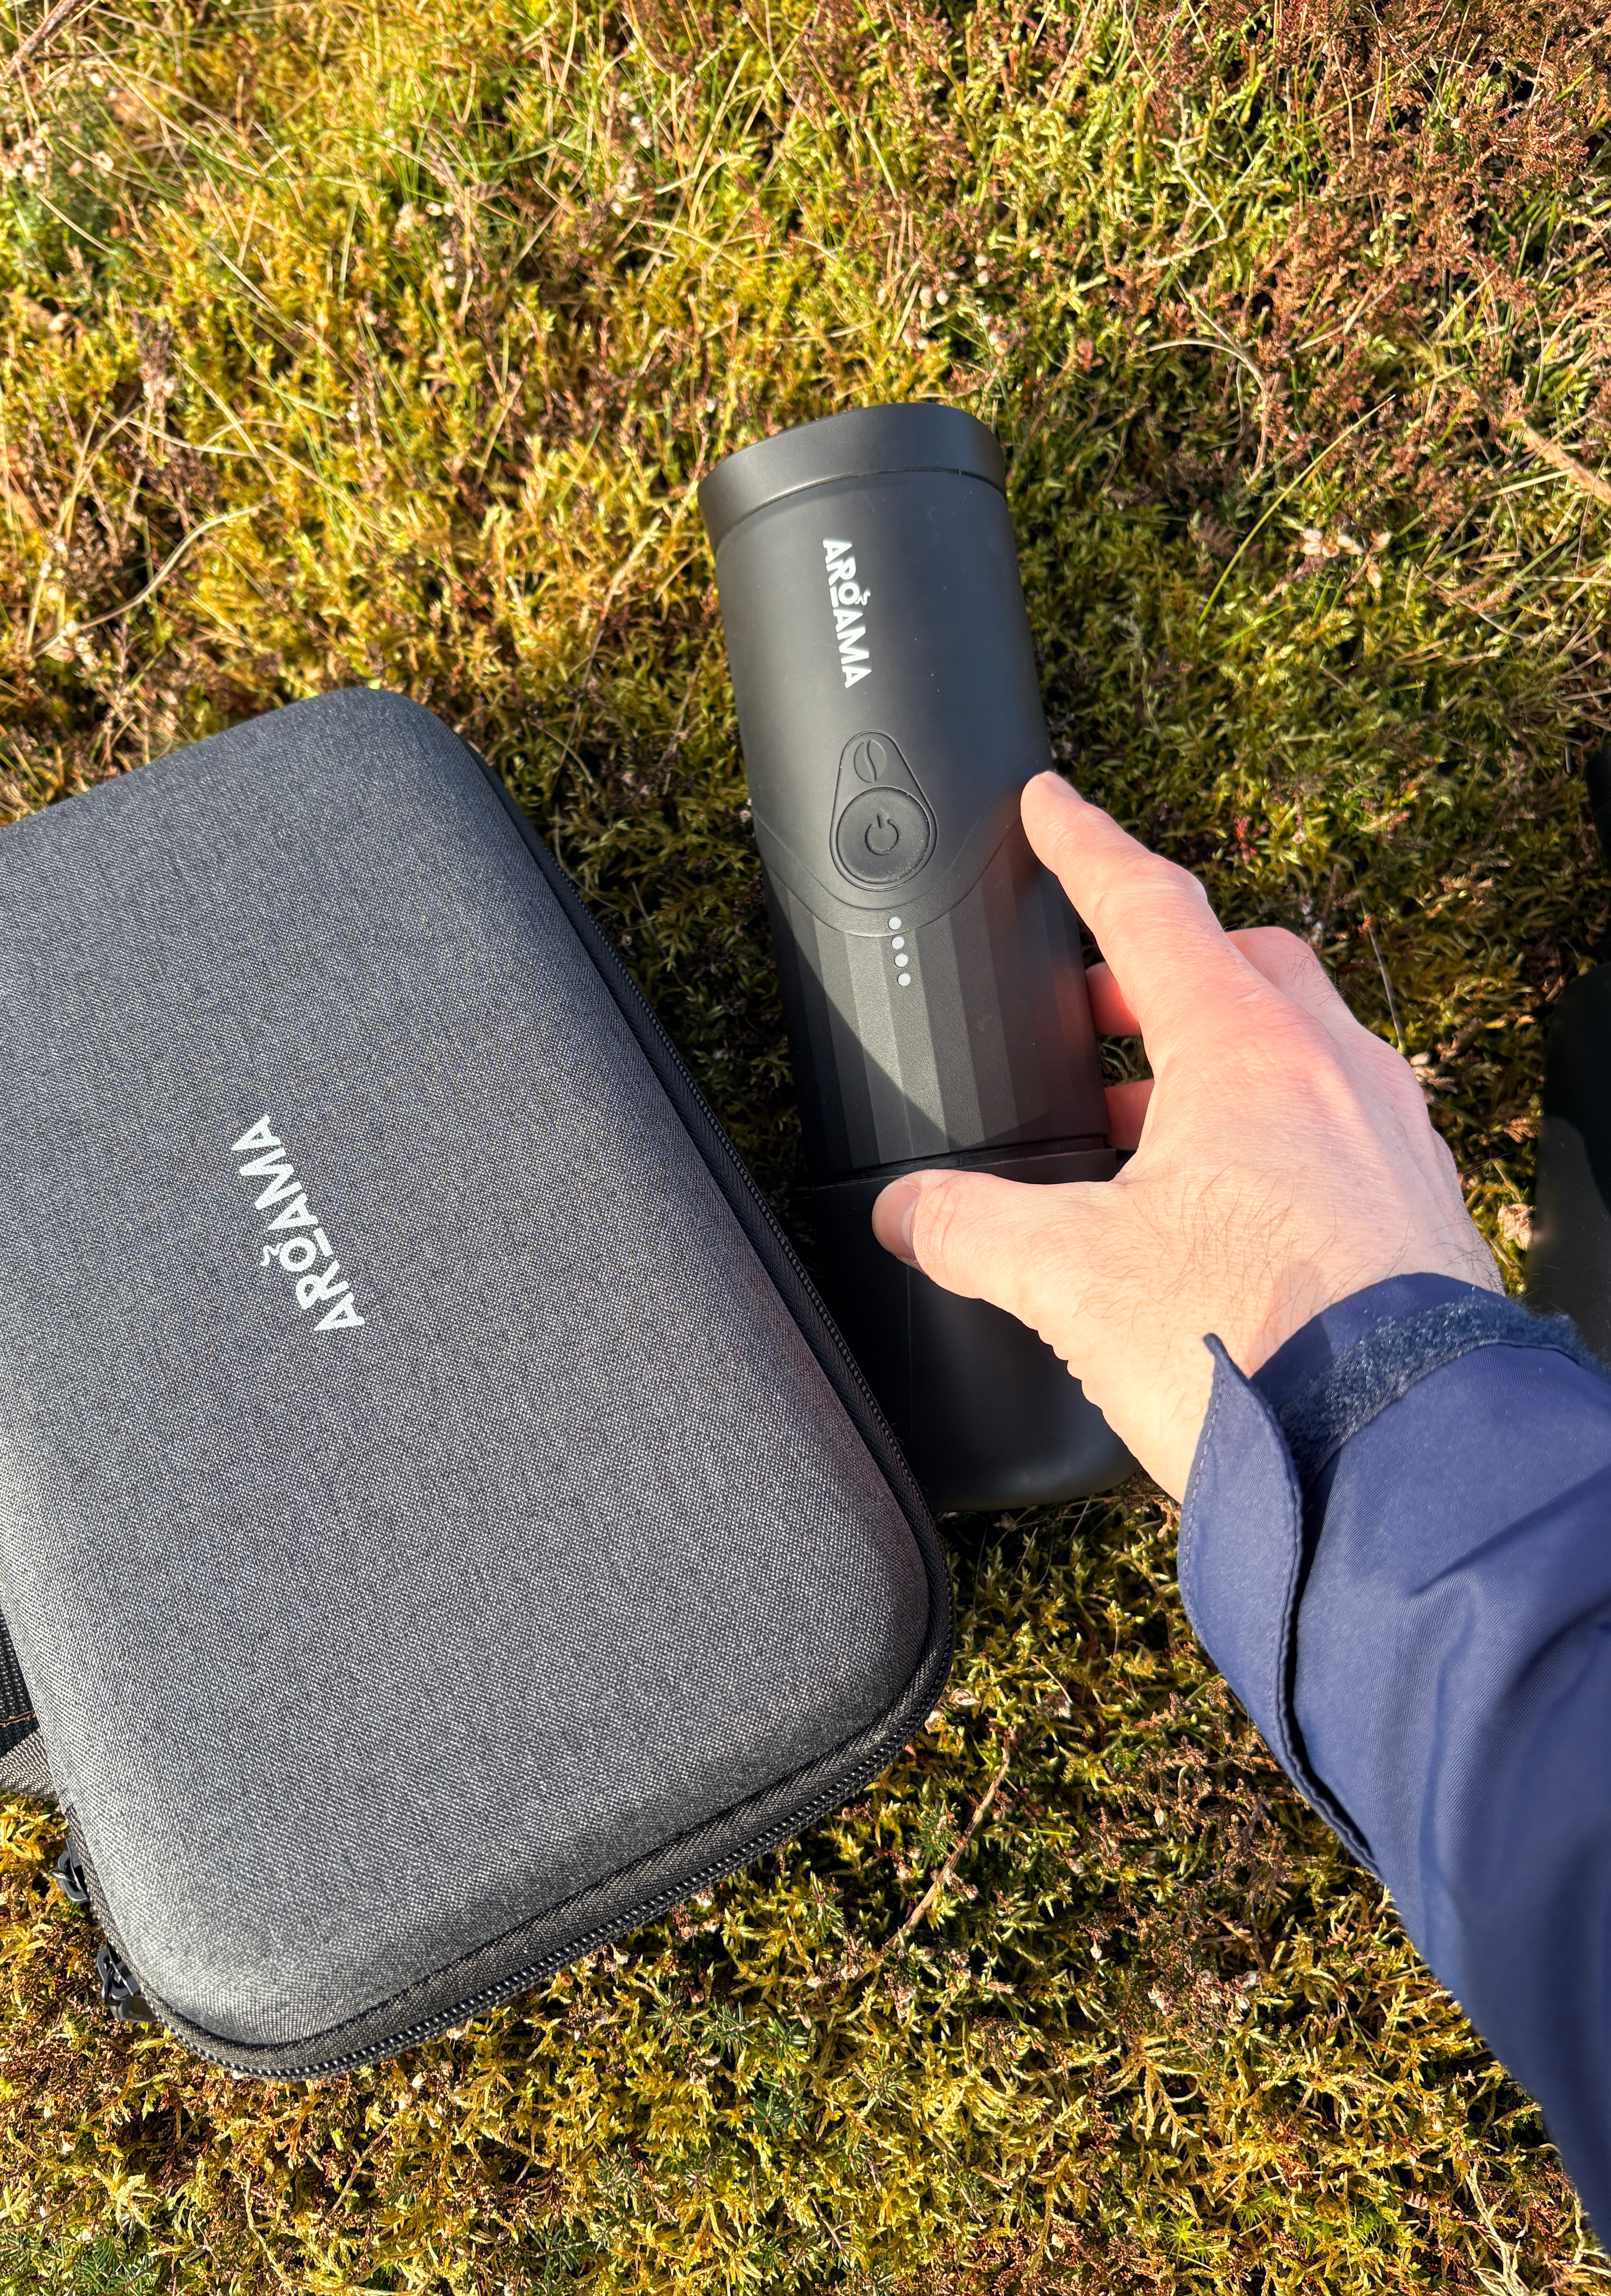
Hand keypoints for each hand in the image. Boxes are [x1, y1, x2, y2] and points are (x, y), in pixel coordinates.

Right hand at [871, 771, 1501, 1498]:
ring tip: (1140, 1132)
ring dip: (1214, 1065)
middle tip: (1091, 1007)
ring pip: (1298, 1051)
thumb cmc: (1254, 1345)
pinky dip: (1271, 1139)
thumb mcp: (1070, 1277)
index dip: (1085, 848)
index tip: (1053, 805)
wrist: (1398, 1458)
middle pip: (1243, 966)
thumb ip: (971, 1229)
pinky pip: (1337, 1133)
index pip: (1148, 906)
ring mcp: (1390, 1141)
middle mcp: (1334, 1074)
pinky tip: (1224, 1213)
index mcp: (1246, 1051)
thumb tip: (909, 1213)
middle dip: (1158, 972)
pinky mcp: (1418, 1213)